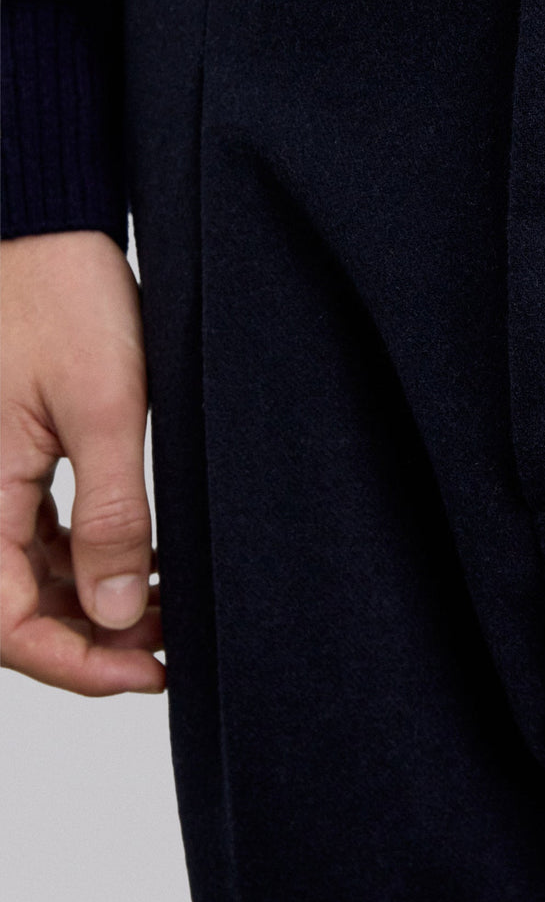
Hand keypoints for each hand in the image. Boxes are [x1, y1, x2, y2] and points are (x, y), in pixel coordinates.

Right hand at [1, 230, 164, 694]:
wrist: (44, 228)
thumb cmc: (65, 297)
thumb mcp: (103, 409)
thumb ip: (110, 517)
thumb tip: (114, 614)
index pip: (6, 622)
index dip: (78, 664)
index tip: (152, 672)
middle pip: (14, 609)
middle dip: (90, 641)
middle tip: (171, 645)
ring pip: (26, 577)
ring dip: (91, 603)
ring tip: (167, 607)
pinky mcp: (5, 460)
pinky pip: (32, 536)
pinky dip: (83, 560)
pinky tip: (141, 563)